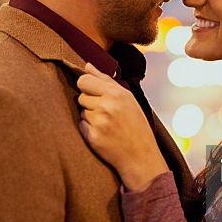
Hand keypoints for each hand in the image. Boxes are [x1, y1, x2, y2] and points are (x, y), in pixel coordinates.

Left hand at [76, 63, 169, 190]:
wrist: (141, 156)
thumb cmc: (135, 125)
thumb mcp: (127, 98)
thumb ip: (105, 80)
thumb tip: (87, 65)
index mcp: (117, 94)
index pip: (84, 80)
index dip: (86, 86)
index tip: (93, 92)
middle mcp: (107, 106)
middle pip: (81, 96)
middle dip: (89, 103)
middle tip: (105, 112)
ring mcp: (99, 122)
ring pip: (81, 111)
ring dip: (89, 117)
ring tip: (106, 124)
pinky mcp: (92, 137)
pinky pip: (80, 125)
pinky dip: (88, 129)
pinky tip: (102, 134)